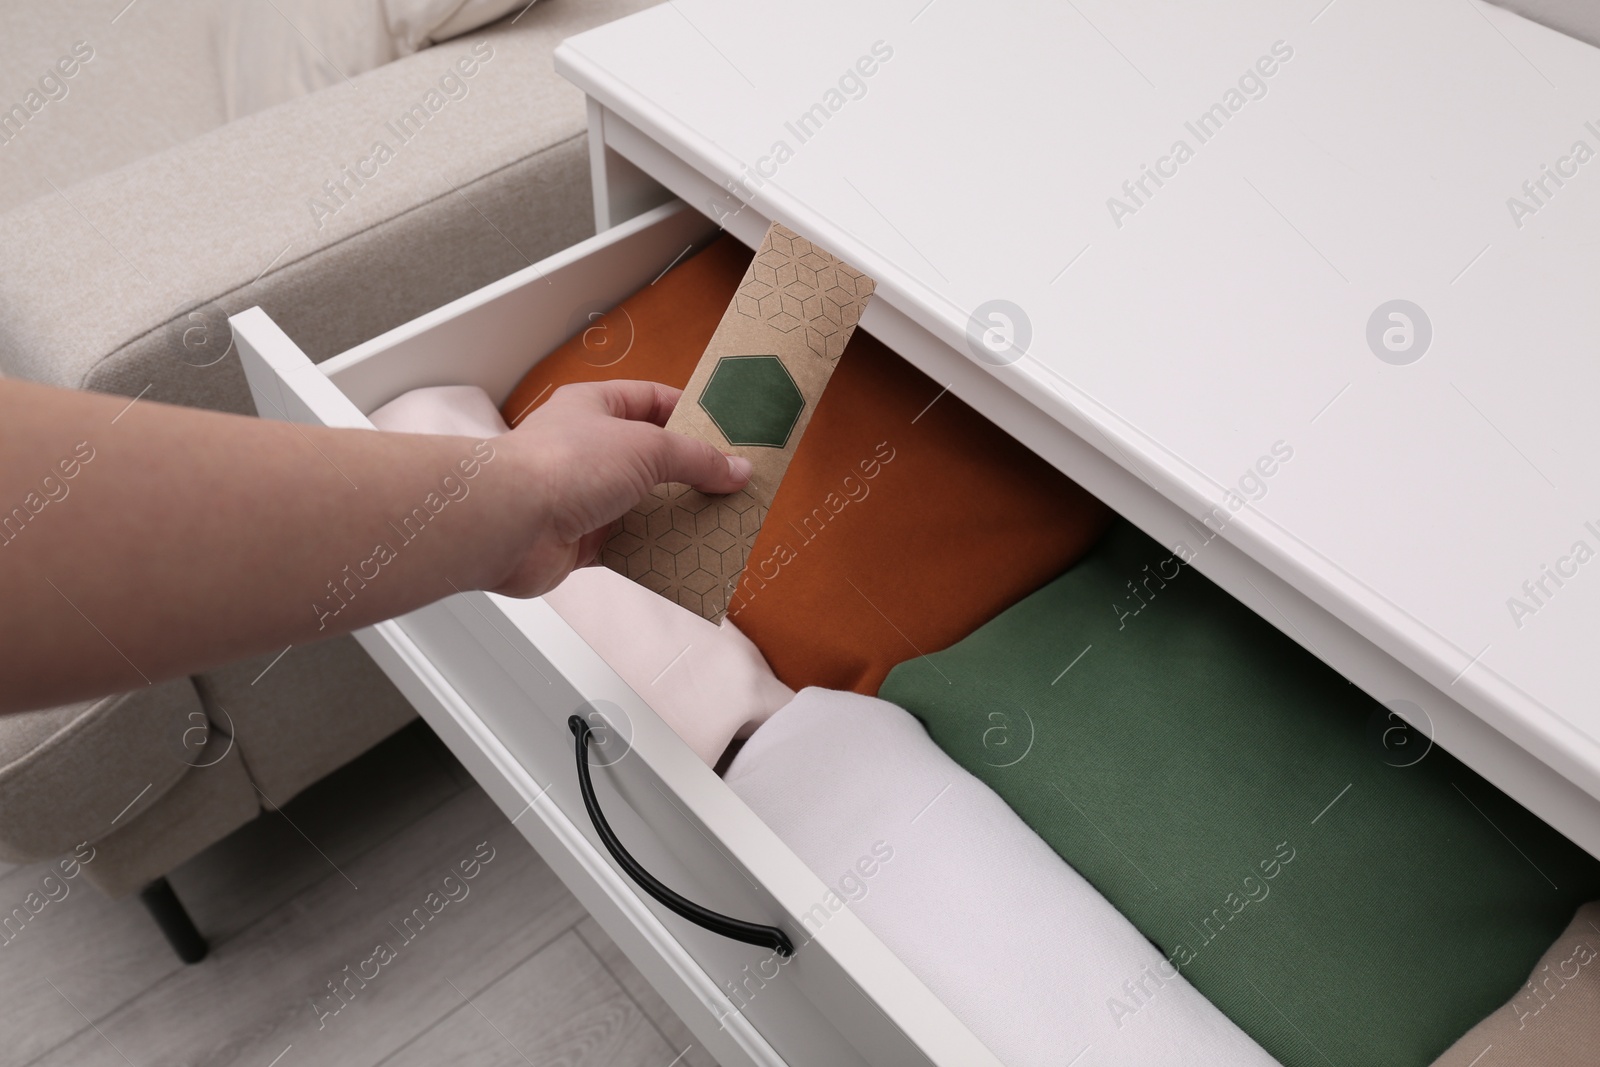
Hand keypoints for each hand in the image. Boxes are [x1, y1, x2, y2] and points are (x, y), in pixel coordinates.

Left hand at [488, 379, 751, 597]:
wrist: (506, 524)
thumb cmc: (558, 467)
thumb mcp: (646, 448)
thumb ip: (695, 459)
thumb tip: (734, 468)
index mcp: (595, 407)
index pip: (654, 401)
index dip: (693, 415)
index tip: (729, 433)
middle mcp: (587, 448)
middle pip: (652, 458)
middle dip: (690, 473)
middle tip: (731, 484)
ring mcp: (582, 495)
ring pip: (642, 504)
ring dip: (675, 515)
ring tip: (716, 522)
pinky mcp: (579, 539)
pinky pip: (628, 545)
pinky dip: (654, 551)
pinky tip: (682, 554)